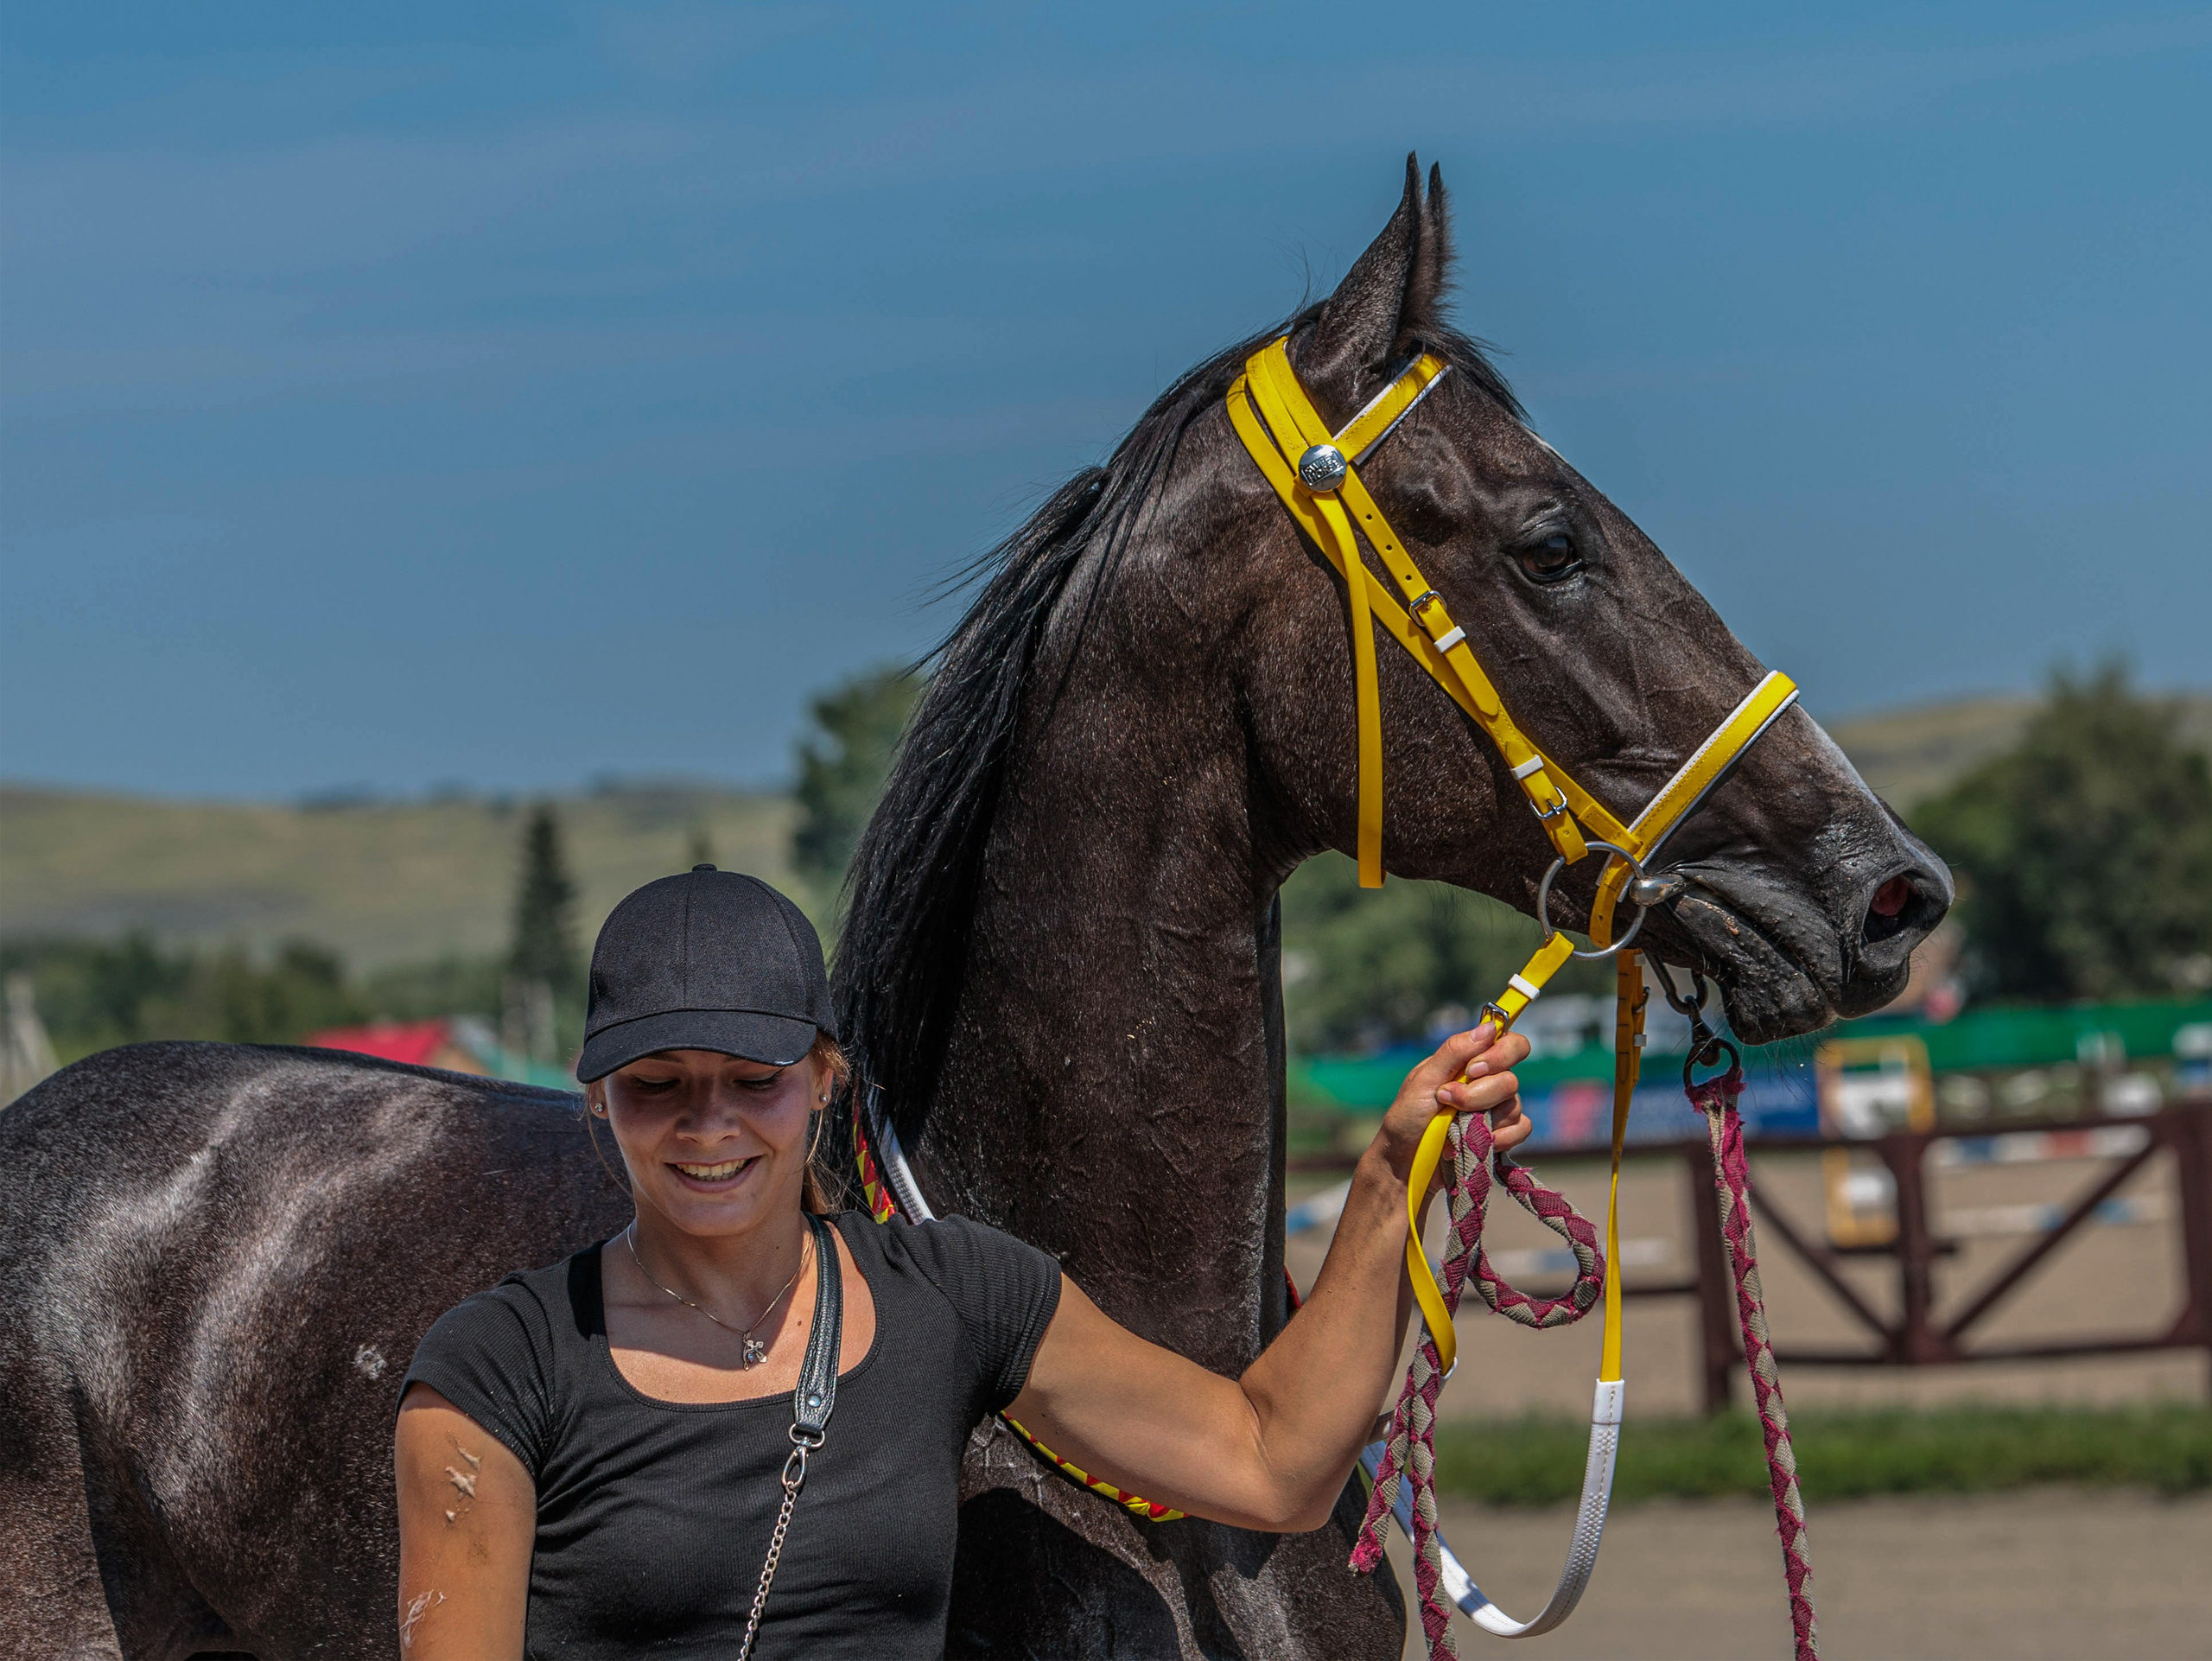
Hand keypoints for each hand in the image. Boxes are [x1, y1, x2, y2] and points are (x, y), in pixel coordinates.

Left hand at [1373, 1023, 1532, 1190]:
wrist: (1404, 1161)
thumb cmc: (1408, 1117)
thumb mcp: (1423, 1080)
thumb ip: (1454, 1052)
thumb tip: (1489, 1027)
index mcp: (1470, 1063)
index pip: (1509, 1043)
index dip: (1501, 1053)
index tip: (1473, 1070)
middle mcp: (1489, 1083)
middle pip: (1510, 1079)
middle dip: (1480, 1094)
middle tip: (1449, 1101)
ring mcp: (1497, 1110)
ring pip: (1514, 1106)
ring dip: (1482, 1118)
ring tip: (1453, 1127)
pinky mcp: (1502, 1136)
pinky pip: (1521, 1129)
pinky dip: (1501, 1138)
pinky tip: (1476, 1143)